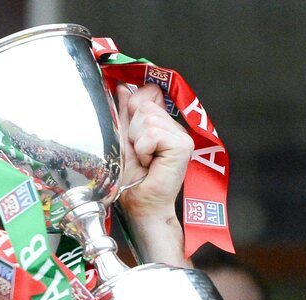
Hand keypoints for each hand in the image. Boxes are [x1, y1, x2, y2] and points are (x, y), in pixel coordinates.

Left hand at [115, 84, 192, 264]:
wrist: (141, 206)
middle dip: (132, 129)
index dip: (133, 109)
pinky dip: (144, 148)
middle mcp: (174, 126)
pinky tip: (150, 162)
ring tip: (144, 160)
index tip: (132, 137)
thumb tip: (123, 87)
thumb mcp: (123, 140)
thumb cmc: (132, 181)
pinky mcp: (182, 144)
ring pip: (147, 117)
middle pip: (144, 103)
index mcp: (162, 123)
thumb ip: (125, 114)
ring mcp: (181, 134)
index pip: (146, 93)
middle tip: (138, 154)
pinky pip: (152, 132)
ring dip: (137, 141)